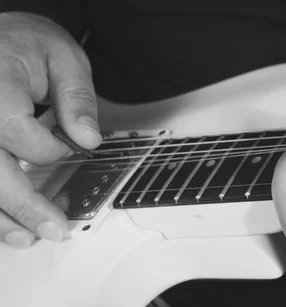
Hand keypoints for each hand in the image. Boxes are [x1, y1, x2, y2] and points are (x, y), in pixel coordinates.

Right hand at [0, 12, 100, 247]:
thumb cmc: (25, 44)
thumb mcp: (63, 56)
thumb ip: (76, 97)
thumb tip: (88, 139)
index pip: (16, 130)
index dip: (48, 148)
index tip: (70, 147)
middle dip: (20, 204)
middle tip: (52, 229)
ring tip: (25, 237)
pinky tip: (6, 223)